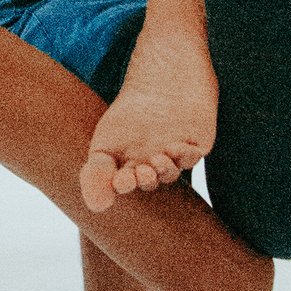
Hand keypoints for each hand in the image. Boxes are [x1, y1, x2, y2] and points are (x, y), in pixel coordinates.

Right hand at [79, 92, 206, 212]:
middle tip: (143, 172)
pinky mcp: (194, 149)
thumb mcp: (103, 144)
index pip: (125, 182)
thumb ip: (96, 173)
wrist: (160, 83)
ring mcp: (173, 160)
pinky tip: (177, 147)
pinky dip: (186, 155)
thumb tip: (96, 207)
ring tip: (157, 159)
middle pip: (149, 180)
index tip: (121, 179)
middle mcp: (152, 168)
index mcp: (129, 170)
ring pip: (171, 172)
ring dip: (164, 169)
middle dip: (145, 178)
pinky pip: (192, 157)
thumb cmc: (128, 116)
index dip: (123, 183)